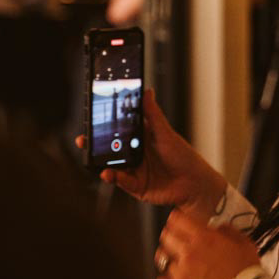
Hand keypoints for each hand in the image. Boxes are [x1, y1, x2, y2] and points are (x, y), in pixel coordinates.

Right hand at [75, 89, 224, 219]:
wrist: (195, 184)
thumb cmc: (184, 156)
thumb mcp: (165, 133)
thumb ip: (153, 114)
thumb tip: (147, 91)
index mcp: (142, 139)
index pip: (119, 130)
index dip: (105, 127)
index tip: (91, 120)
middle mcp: (136, 154)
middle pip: (111, 149)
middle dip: (95, 145)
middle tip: (83, 139)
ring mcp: (135, 171)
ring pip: (112, 165)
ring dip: (101, 162)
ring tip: (93, 159)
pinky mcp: (136, 186)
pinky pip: (121, 181)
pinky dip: (113, 177)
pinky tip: (109, 174)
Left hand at [154, 209, 260, 278]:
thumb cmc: (246, 275)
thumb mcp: (245, 245)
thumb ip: (229, 231)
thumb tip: (219, 228)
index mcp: (203, 238)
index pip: (177, 219)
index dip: (177, 219)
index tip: (179, 221)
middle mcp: (187, 254)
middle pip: (166, 236)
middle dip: (171, 236)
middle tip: (178, 240)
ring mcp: (180, 274)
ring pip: (163, 259)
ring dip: (171, 259)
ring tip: (181, 263)